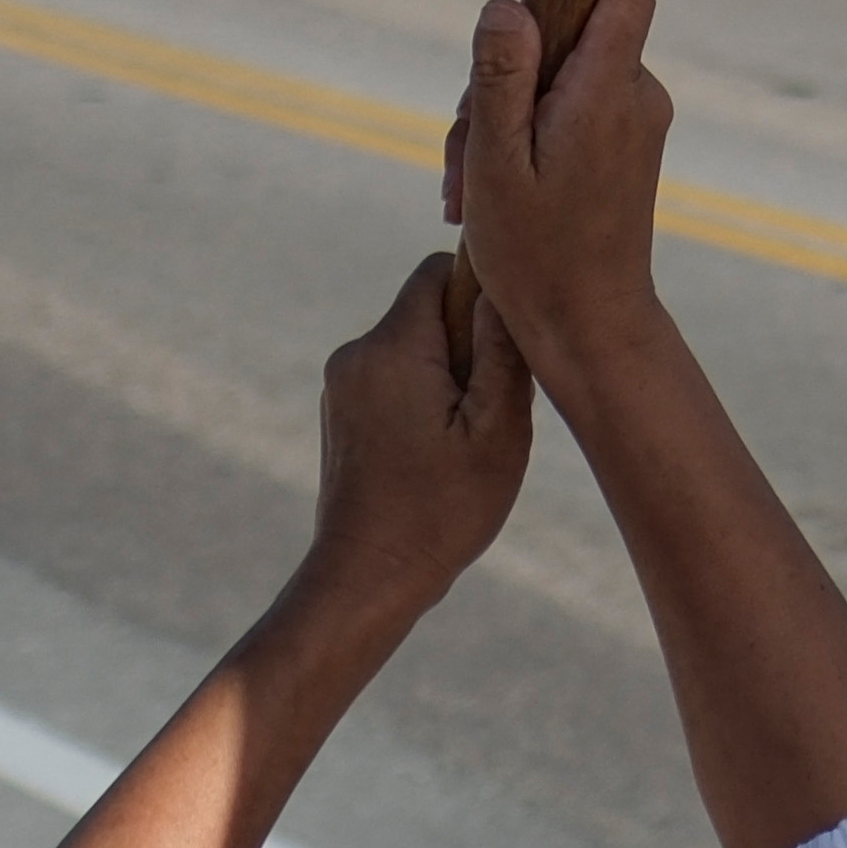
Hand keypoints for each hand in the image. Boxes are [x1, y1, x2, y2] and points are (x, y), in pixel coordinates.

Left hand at [296, 254, 533, 618]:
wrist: (367, 576)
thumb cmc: (441, 510)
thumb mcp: (499, 431)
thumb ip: (502, 351)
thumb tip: (503, 290)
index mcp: (393, 348)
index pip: (441, 271)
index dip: (483, 294)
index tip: (505, 347)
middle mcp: (355, 355)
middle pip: (429, 311)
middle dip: (469, 344)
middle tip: (492, 409)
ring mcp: (341, 387)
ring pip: (413, 349)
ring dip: (447, 378)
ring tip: (464, 440)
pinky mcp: (341, 414)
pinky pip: (393, 380)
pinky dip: (422, 401)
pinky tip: (437, 455)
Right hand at [446, 0, 677, 380]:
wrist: (591, 329)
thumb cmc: (539, 256)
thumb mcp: (496, 164)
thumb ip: (501, 78)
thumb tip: (506, 4)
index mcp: (608, 89)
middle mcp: (636, 95)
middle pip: (568, 30)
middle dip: (502, 71)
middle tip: (462, 146)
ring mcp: (635, 121)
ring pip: (559, 76)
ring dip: (502, 117)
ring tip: (469, 186)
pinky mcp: (626, 146)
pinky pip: (568, 110)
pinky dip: (524, 137)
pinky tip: (487, 191)